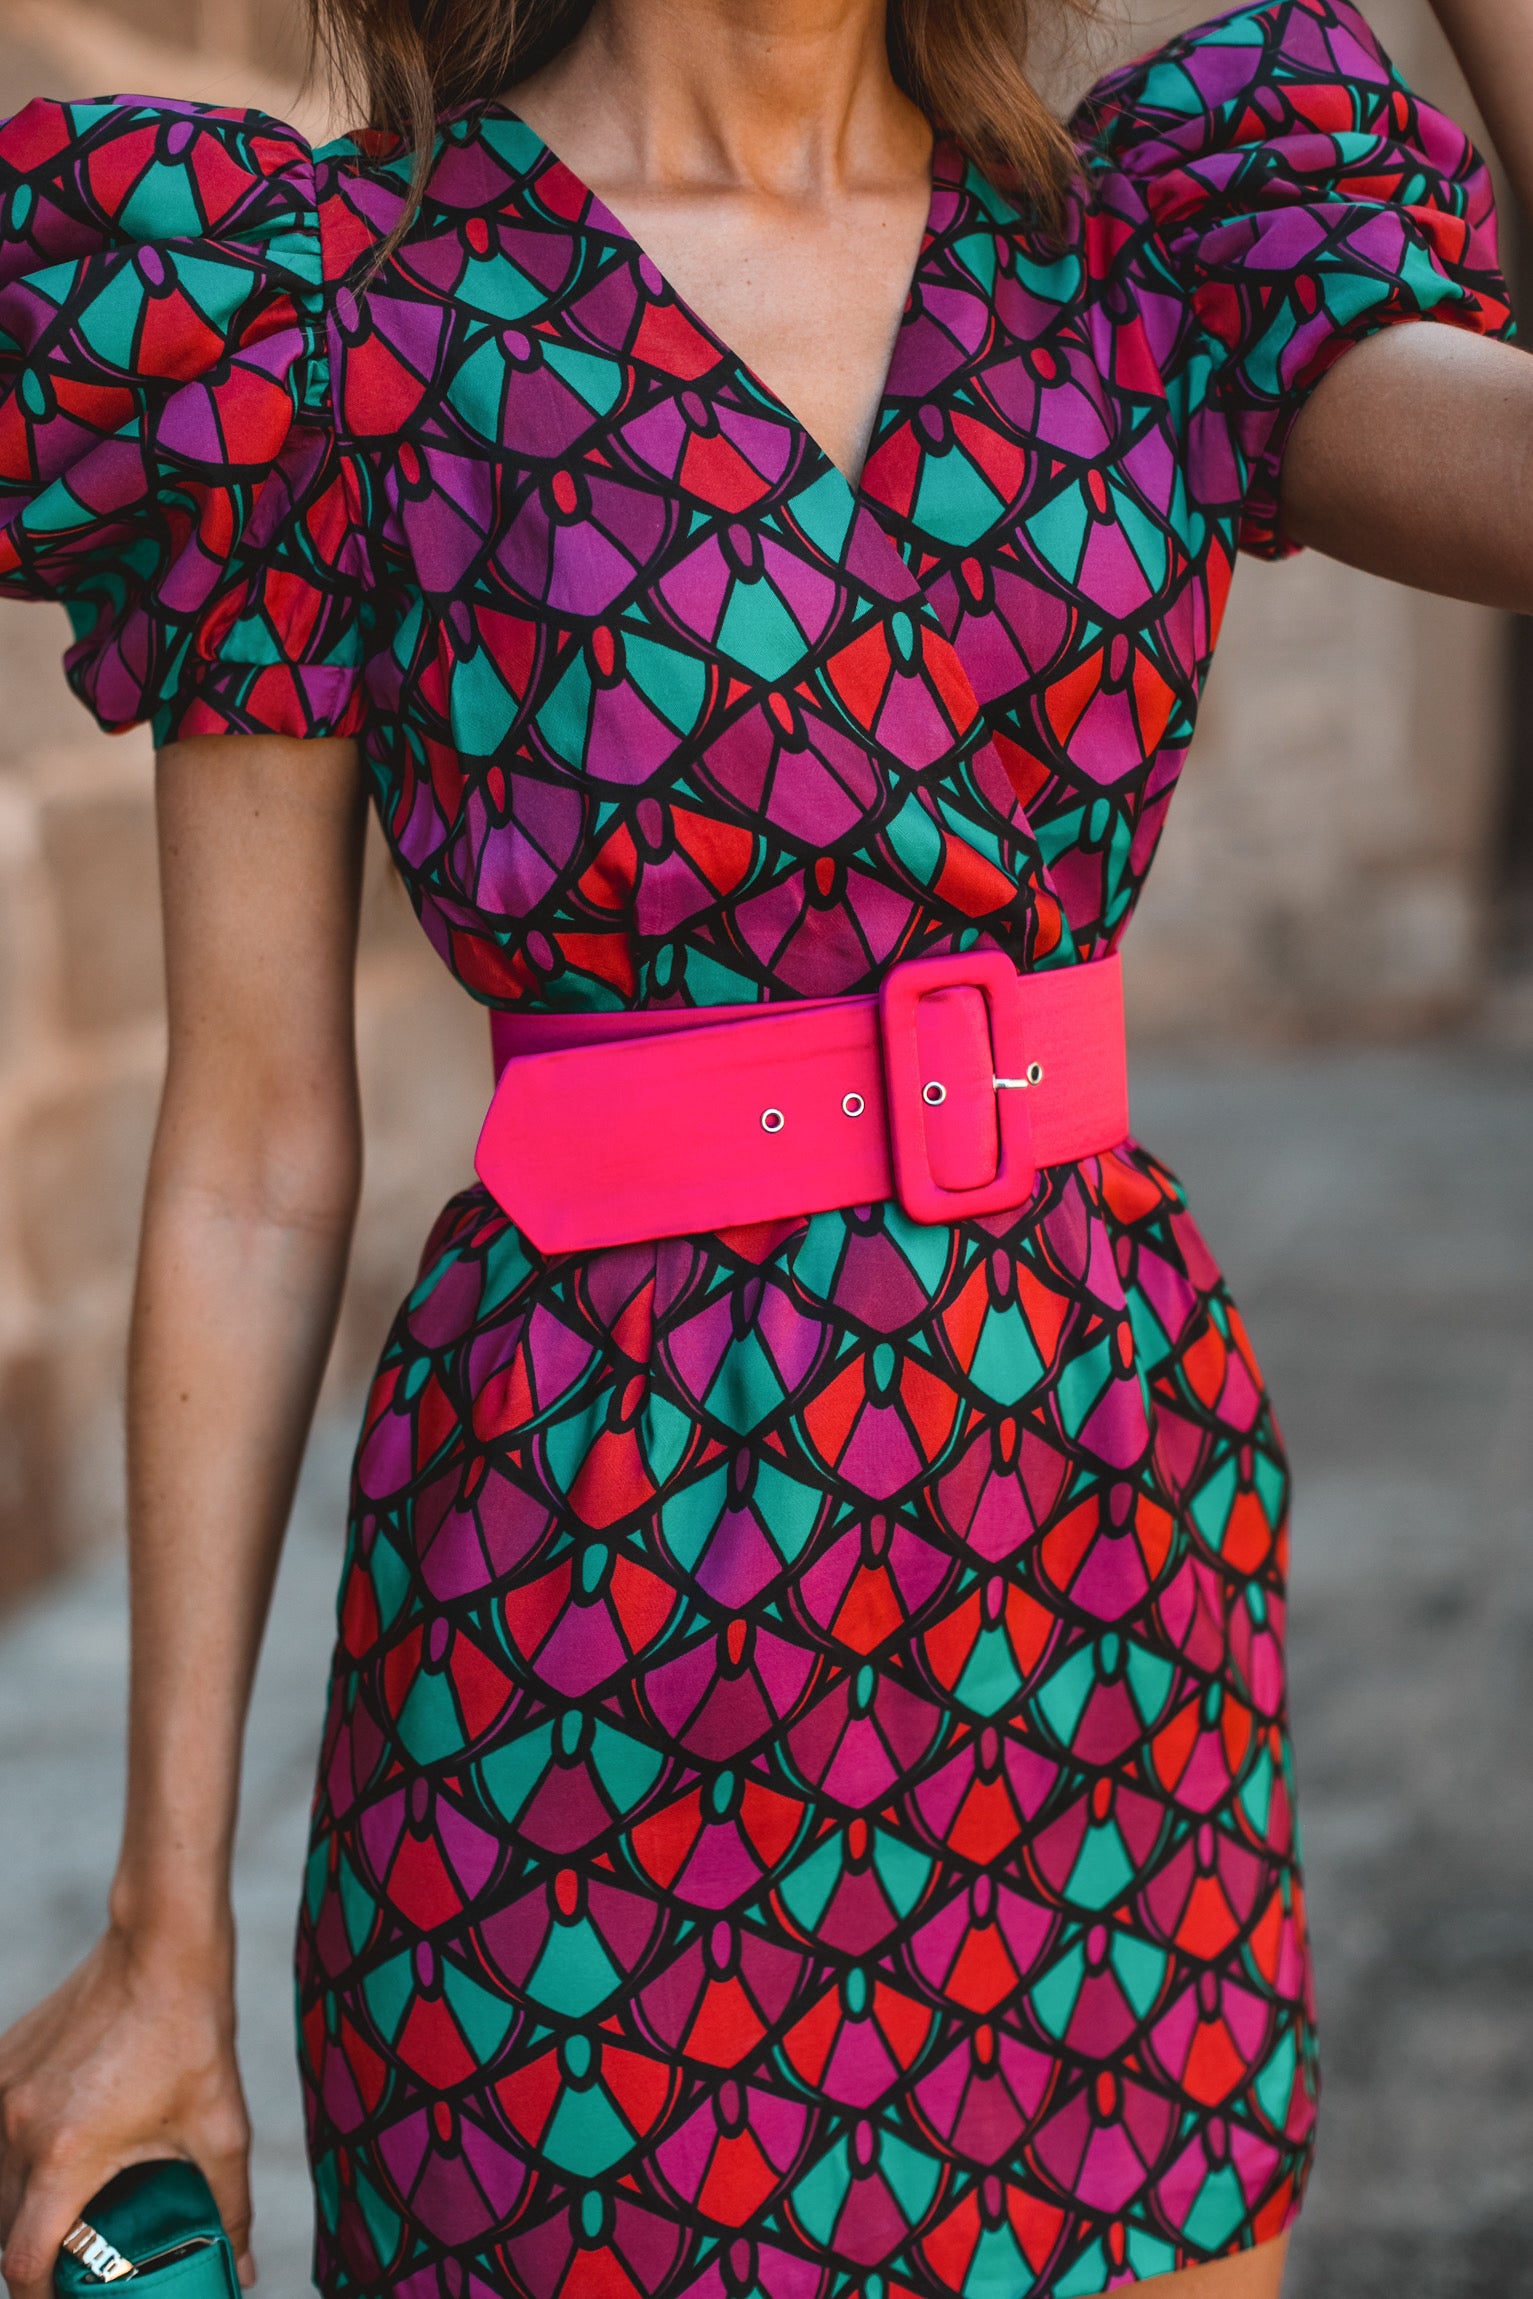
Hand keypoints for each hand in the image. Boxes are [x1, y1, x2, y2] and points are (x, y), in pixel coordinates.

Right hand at [0, 1926, 253, 2296]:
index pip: (23, 2260)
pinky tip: (57, 2150)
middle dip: (34, 2254)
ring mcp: (2, 2093)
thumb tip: (241, 2266)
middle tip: (78, 2259)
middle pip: (2, 2227)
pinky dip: (13, 2156)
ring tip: (68, 2210)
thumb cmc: (192, 2035)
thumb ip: (228, 2206)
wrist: (162, 1948)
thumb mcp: (220, 2129)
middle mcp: (19, 2128)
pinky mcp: (1, 2063)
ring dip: (19, 2206)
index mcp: (66, 2155)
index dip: (41, 2297)